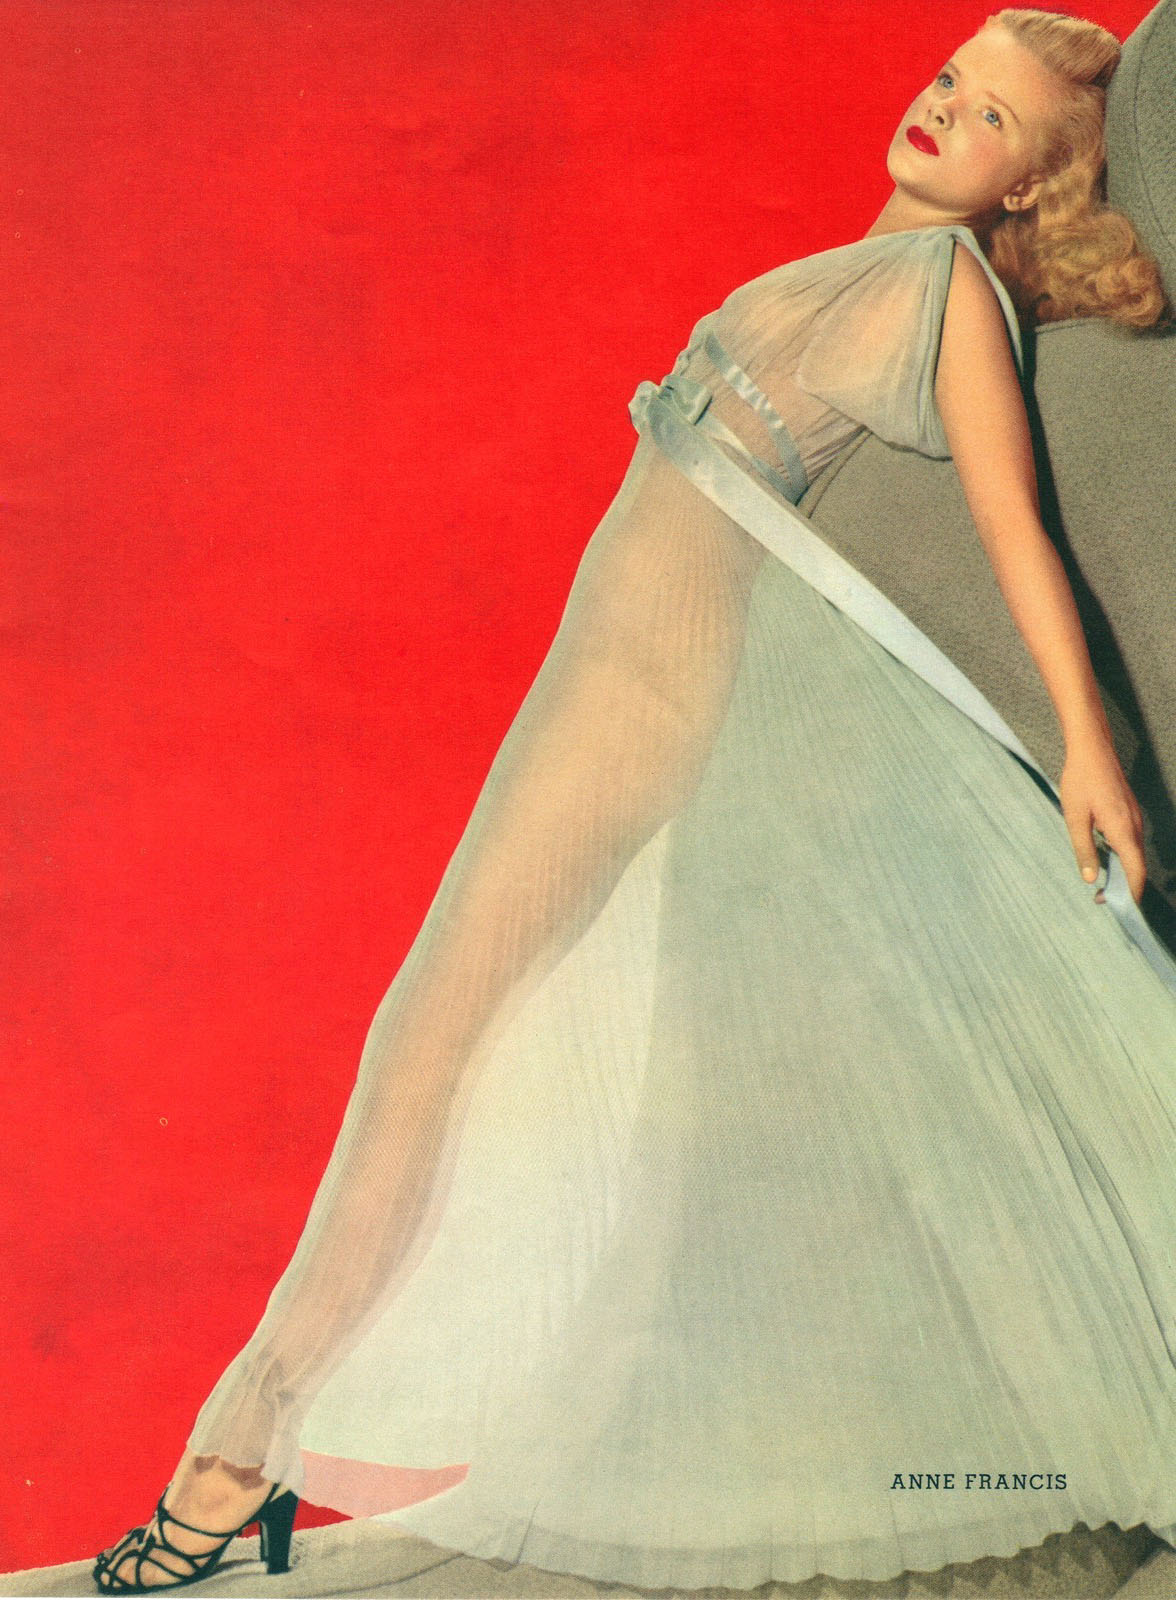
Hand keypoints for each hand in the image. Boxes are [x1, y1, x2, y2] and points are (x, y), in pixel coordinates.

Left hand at [1059, 730, 1146, 904]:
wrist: (1092, 749)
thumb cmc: (1080, 781)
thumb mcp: (1075, 818)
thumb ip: (1083, 849)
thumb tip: (1091, 878)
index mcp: (1123, 829)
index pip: (1135, 870)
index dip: (1131, 893)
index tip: (1121, 909)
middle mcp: (1134, 826)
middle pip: (1137, 865)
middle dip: (1124, 886)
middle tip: (1102, 899)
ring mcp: (1134, 818)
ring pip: (1134, 853)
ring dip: (1122, 872)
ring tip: (1102, 885)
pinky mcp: (1129, 813)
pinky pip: (1130, 841)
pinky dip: (1122, 857)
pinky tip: (1105, 860)